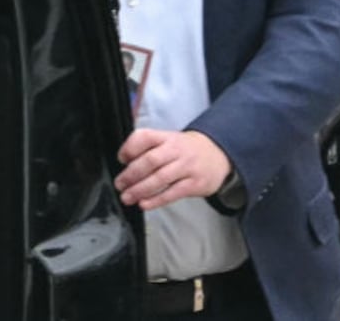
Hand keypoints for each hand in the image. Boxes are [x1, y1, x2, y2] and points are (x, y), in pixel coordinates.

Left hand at [115, 128, 231, 210]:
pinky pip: (172, 193)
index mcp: (168, 137)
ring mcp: (188, 167)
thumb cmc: (187, 150)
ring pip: (160, 178)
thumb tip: (125, 161)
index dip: (129, 148)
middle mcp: (178, 150)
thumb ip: (149, 148)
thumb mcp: (170, 141)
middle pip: (151, 160)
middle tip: (120, 184)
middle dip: (131, 174)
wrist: (219, 155)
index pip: (145, 137)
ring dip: (139, 190)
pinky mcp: (195, 183)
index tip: (121, 159)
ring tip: (127, 197)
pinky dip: (156, 200)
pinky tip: (144, 204)